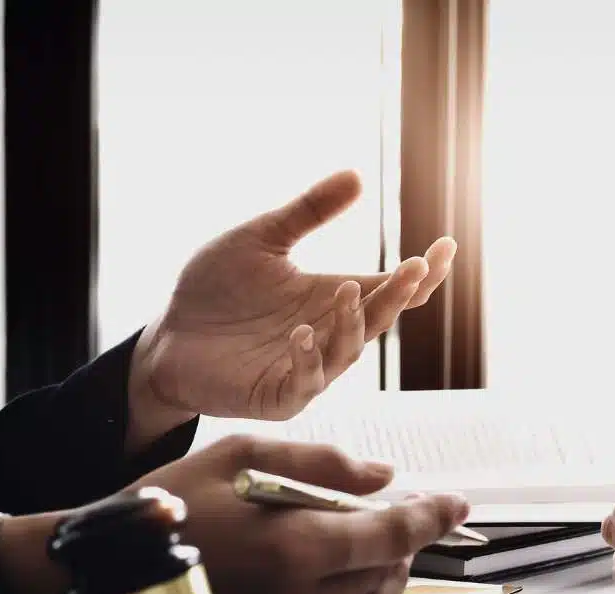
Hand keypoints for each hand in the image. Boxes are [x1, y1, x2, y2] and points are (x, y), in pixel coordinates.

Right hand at [125, 435, 468, 593]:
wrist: (99, 578)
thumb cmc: (167, 509)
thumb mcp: (237, 456)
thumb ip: (322, 462)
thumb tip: (388, 477)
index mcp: (293, 547)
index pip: (392, 532)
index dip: (432, 516)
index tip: (457, 505)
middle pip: (383, 573)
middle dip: (400, 542)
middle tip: (398, 522)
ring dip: (389, 586)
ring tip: (383, 560)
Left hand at [126, 170, 456, 445]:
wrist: (167, 337)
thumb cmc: (214, 291)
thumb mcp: (261, 239)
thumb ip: (308, 213)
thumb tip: (357, 175)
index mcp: (334, 299)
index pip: (391, 289)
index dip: (423, 273)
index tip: (447, 245)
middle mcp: (331, 335)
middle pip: (379, 318)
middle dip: (400, 295)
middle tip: (414, 267)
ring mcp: (309, 369)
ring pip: (348, 351)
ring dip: (352, 323)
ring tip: (347, 290)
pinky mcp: (279, 396)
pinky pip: (304, 383)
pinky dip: (307, 360)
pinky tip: (301, 334)